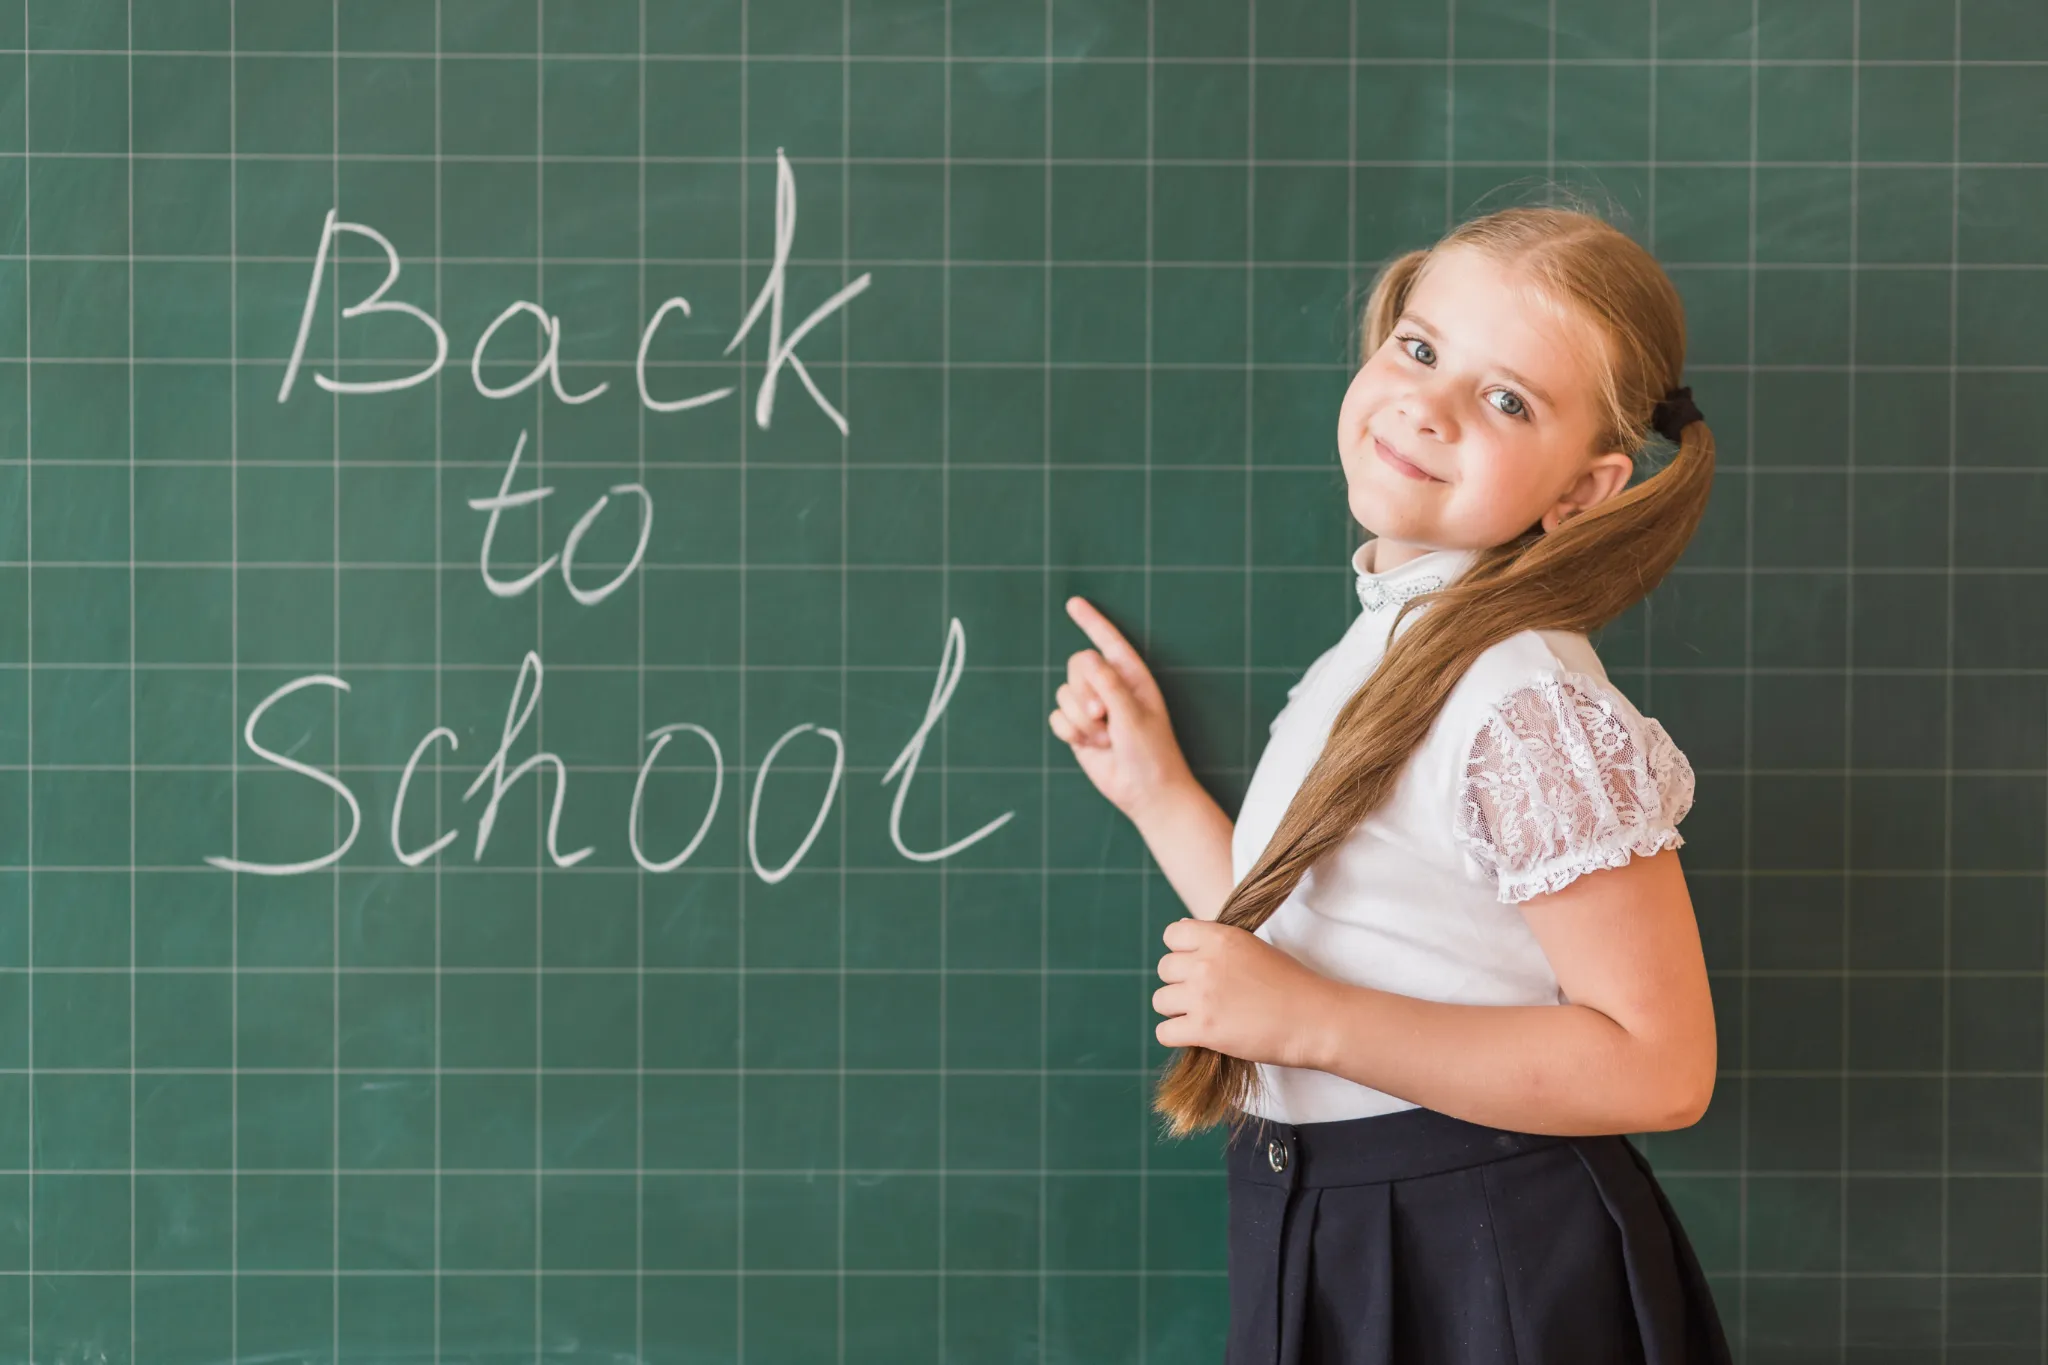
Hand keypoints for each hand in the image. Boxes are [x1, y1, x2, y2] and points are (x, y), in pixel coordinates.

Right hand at [1050, 597, 1196, 821]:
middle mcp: (1110, 688)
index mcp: (1131, 677)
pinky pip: (1056, 718)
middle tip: (1103, 716)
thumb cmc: (1150, 752)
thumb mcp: (1132, 713)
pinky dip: (1070, 733)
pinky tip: (1091, 746)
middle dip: (1084, 692)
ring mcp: (1092, 709)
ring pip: (1063, 694)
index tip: (1074, 603)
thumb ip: (1107, 683)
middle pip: (1077, 666)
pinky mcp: (1078, 730)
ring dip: (1081, 721)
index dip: (1091, 622)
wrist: (1145, 792)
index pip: (1109, 641)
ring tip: (1105, 738)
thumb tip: (1084, 657)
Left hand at [1153, 917, 1334, 1070]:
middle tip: (1203, 996)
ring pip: (1160, 1001)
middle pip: (1164, 968)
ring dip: (1177, 1010)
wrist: (1314, 1019)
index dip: (1181, 951)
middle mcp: (1205, 962)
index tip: (1196, 965)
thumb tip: (1184, 934)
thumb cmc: (1292, 984)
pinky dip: (1177, 1036)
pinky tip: (1197, 1035)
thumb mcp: (1253, 948)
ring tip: (1202, 1016)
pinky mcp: (1203, 1029)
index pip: (1172, 934)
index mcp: (1220, 937)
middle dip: (1179, 982)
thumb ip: (1219, 944)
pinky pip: (1164, 1032)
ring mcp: (1202, 996)